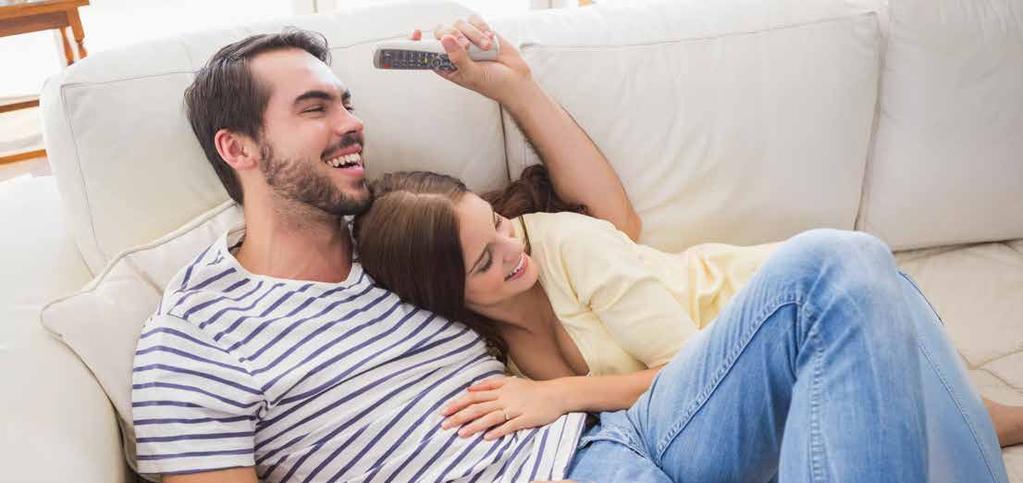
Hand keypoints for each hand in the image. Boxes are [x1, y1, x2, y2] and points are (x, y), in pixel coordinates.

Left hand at [409, 15, 532, 103]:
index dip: (418, 42)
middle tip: (468, 47)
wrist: (516, 79)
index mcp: (446, 64)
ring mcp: (467, 40)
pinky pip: (474, 21)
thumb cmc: (492, 84)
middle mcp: (454, 51)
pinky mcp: (480, 32)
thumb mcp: (471, 75)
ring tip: (486, 49)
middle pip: (442, 31)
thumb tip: (445, 39)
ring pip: (460, 24)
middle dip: (454, 36)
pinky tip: (490, 41)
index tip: (416, 33)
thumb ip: (457, 57)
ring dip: (474, 35)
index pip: (426, 50)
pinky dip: (482, 29)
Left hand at [440, 376, 566, 439]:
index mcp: (500, 389)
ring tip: (461, 434)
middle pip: (478, 407)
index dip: (458, 403)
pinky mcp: (526, 419)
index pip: (474, 396)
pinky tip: (487, 437)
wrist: (556, 394)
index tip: (444, 411)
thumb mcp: (510, 381)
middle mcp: (505, 398)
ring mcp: (515, 409)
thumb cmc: (532, 389)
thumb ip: (490, 384)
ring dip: (475, 426)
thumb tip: (470, 388)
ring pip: (491, 417)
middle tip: (445, 425)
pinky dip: (498, 431)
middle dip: (460, 416)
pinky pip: (510, 426)